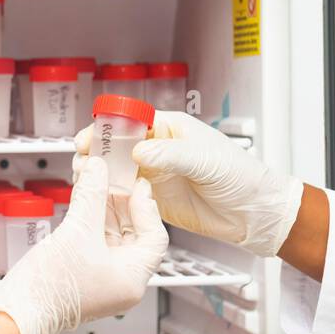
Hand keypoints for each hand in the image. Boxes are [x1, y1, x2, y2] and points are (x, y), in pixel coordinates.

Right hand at [0, 155, 167, 333]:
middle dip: (120, 202)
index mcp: (132, 279)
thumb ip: (91, 195)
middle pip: (133, 233)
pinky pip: (94, 242)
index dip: (145, 205)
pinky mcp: (83, 275)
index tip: (134, 183)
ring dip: (102, 208)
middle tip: (112, 177)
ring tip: (93, 182)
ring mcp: (102, 280)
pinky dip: (90, 220)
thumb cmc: (49, 288)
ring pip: (111, 236)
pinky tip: (81, 200)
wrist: (17, 313)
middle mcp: (122, 282)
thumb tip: (98, 168)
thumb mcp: (76, 231)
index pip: (154, 235)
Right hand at [74, 110, 301, 257]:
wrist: (254, 212)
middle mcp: (159, 149)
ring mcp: (155, 174)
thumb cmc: (241, 176)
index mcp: (171, 129)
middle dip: (97, 151)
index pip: (130, 120)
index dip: (107, 128)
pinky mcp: (154, 199)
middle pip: (117, 145)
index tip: (90, 138)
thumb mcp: (205, 161)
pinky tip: (101, 198)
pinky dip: (111, 195)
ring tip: (86, 180)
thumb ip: (171, 156)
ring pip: (117, 169)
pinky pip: (126, 194)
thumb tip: (138, 152)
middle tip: (81, 161)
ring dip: (100, 174)